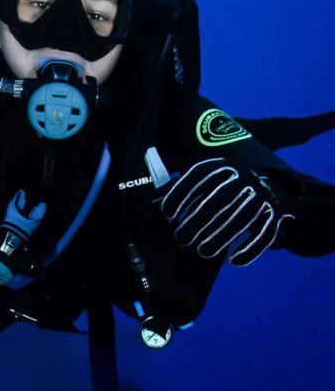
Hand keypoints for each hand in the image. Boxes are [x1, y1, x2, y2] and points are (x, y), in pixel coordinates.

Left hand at [159, 159, 294, 266]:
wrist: (262, 187)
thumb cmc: (219, 187)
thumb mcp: (200, 182)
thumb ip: (177, 189)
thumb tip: (153, 201)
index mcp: (220, 165)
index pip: (198, 175)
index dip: (181, 192)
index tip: (166, 213)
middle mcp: (243, 176)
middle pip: (221, 198)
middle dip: (199, 219)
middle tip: (181, 239)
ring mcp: (261, 194)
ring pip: (243, 216)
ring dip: (222, 236)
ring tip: (202, 252)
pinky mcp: (273, 213)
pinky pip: (266, 233)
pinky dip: (251, 249)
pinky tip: (234, 261)